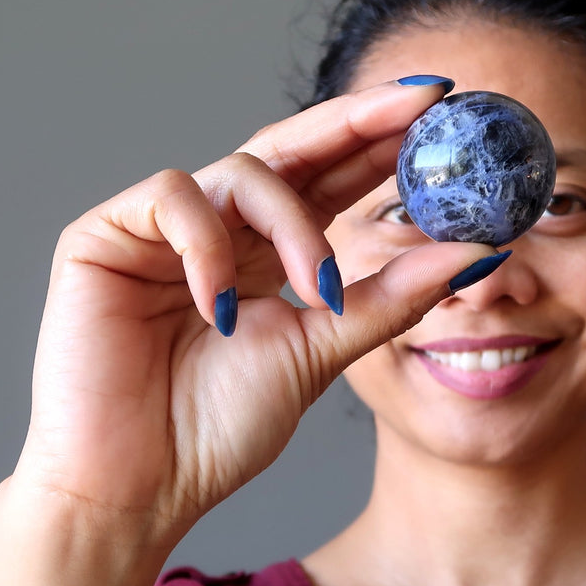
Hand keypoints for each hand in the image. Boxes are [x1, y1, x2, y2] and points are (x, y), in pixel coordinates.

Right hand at [13, 80, 496, 547]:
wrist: (139, 487)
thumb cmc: (220, 426)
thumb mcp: (325, 350)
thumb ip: (392, 297)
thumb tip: (479, 252)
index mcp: (271, 253)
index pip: (333, 177)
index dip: (383, 141)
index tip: (445, 110)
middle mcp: (224, 229)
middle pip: (294, 146)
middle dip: (359, 119)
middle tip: (421, 98)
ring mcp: (165, 230)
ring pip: (244, 171)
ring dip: (295, 227)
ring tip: (318, 291)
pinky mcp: (106, 236)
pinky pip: (173, 199)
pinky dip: (210, 246)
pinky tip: (224, 306)